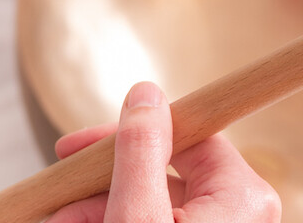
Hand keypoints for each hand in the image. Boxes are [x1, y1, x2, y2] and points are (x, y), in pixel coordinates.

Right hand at [48, 82, 280, 222]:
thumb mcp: (138, 215)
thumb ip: (140, 151)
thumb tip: (146, 93)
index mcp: (243, 196)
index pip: (187, 133)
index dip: (129, 133)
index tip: (82, 142)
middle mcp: (239, 211)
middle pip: (161, 170)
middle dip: (102, 181)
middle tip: (62, 189)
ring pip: (153, 199)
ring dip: (99, 206)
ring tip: (59, 219)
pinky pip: (157, 219)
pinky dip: (117, 219)